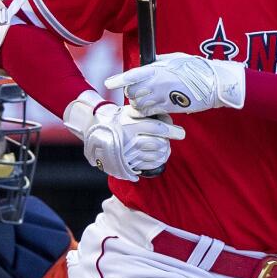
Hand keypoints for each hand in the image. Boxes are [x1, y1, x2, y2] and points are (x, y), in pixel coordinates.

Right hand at [63, 90, 184, 180]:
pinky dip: (158, 162)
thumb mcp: (130, 111)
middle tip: (174, 139)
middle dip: (169, 142)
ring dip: (165, 152)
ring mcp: (127, 153)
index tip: (181, 133)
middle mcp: (129, 139)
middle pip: (159, 144)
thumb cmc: (118, 118)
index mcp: (131, 124)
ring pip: (155, 156)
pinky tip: (159, 157)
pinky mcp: (126, 163)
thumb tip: (168, 119)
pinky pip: (148, 165)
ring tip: (166, 148)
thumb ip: (147, 114)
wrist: (95, 131)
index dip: (172, 131)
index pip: (157, 128)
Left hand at [104, 53, 245, 115]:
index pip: (132, 75)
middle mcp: (157, 84)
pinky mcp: (169, 108)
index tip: (108, 83)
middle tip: (138, 91)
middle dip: (132, 93)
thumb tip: (148, 62)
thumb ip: (159, 61)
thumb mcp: (175, 59)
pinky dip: (147, 112)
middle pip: (132, 92)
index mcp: (158, 69)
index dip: (118, 80)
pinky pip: (150, 112)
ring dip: (139, 104)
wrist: (214, 84)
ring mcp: (163, 97)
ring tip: (146, 100)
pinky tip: (152, 108)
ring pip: (139, 104)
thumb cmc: (196, 68)